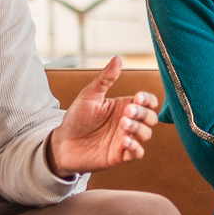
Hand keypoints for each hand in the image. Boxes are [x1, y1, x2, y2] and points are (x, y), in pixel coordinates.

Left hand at [47, 56, 158, 174]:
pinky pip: (138, 153)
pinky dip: (135, 147)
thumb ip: (105, 79)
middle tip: (127, 112)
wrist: (62, 142)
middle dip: (143, 114)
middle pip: (151, 118)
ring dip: (138, 129)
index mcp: (124, 106)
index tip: (138, 98)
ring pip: (146, 134)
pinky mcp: (120, 155)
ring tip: (123, 124)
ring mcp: (125, 139)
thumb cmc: (76, 117)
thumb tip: (118, 59)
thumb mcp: (89, 95)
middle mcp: (128, 122)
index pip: (148, 102)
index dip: (148, 100)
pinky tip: (124, 141)